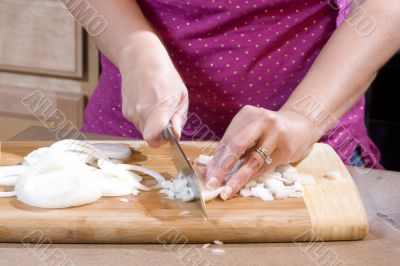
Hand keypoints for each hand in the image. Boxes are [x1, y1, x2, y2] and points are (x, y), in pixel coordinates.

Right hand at [119, 44, 187, 146]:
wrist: (140, 59)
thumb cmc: (165, 76)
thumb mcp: (181, 96)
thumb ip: (179, 118)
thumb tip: (176, 134)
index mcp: (158, 108)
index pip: (152, 138)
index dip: (161, 141)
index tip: (168, 135)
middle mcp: (141, 112)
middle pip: (149, 136)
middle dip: (159, 131)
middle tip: (166, 116)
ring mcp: (131, 111)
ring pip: (143, 129)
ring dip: (151, 124)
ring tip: (156, 105)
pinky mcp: (125, 110)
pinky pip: (137, 122)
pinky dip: (143, 117)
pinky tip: (147, 102)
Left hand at [204, 105, 319, 199]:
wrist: (301, 125)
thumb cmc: (268, 131)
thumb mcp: (250, 133)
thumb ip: (230, 150)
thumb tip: (208, 172)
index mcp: (248, 114)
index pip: (228, 140)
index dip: (216, 159)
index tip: (205, 175)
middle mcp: (262, 121)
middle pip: (237, 145)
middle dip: (222, 166)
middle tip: (211, 182)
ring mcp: (276, 134)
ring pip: (252, 160)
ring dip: (237, 178)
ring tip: (226, 191)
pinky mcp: (287, 148)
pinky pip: (265, 166)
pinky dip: (251, 178)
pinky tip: (241, 186)